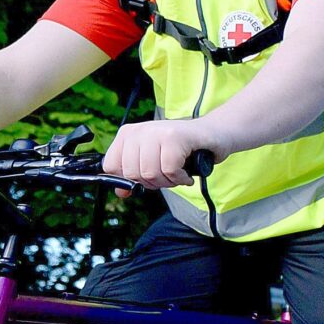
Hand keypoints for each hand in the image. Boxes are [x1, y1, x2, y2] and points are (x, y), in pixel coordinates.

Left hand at [103, 119, 225, 191]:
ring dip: (168, 182)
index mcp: (127, 134)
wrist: (212, 135)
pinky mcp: (174, 136)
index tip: (146, 177)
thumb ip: (134, 176)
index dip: (129, 179)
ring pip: (150, 173)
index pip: (111, 166)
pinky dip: (180, 178)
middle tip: (167, 176)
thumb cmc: (182, 149)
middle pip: (131, 173)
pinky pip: (169, 170)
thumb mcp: (152, 161)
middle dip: (152, 183)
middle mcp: (138, 130)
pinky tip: (186, 174)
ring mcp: (155, 131)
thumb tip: (121, 192)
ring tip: (177, 174)